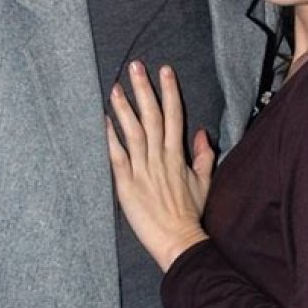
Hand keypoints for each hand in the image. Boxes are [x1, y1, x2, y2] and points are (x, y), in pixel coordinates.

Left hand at [106, 60, 213, 271]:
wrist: (179, 241)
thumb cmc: (190, 214)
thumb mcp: (203, 183)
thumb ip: (203, 156)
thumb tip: (202, 133)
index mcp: (177, 155)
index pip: (174, 115)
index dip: (169, 91)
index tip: (164, 70)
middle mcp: (160, 158)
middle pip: (152, 116)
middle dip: (144, 89)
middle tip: (136, 66)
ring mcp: (142, 170)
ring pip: (133, 132)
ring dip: (124, 108)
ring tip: (116, 88)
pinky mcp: (127, 184)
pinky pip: (118, 156)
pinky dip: (111, 138)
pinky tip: (105, 121)